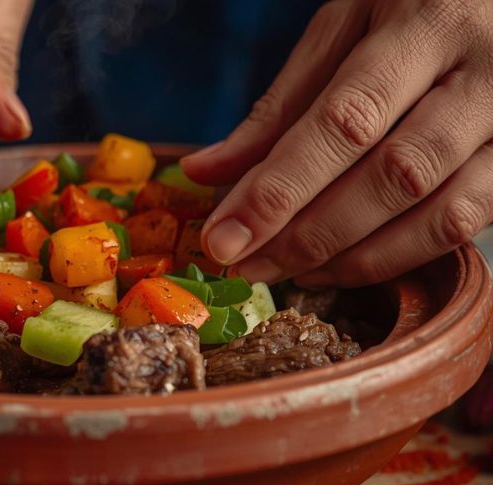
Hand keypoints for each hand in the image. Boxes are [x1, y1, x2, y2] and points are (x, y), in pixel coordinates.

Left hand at [183, 0, 492, 286]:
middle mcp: (488, 74)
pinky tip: (340, 265)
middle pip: (393, 176)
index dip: (280, 190)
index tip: (225, 237)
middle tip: (245, 263)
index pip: (345, 122)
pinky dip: (395, 258)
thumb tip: (206, 173)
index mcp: (430, 22)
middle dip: (307, 234)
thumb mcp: (344, 26)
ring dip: (351, 258)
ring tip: (286, 271)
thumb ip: (281, 104)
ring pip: (438, 215)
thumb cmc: (416, 3)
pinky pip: (464, 227)